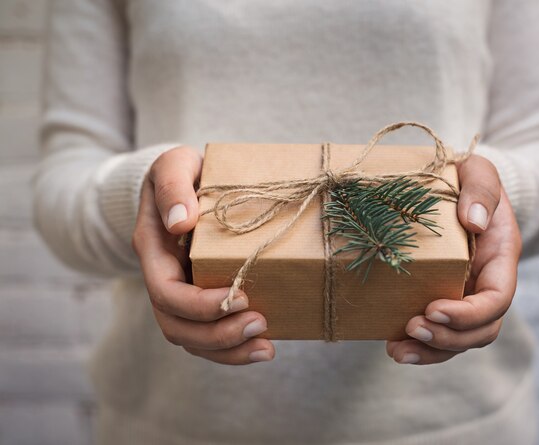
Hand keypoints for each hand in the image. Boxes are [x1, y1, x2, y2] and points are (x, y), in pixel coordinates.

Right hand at [132, 146, 274, 364]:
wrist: (185, 182)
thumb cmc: (183, 172)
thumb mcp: (175, 164)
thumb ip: (173, 185)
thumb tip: (180, 222)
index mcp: (153, 250)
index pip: (167, 292)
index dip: (200, 304)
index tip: (241, 296)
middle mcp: (162, 277)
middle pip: (177, 326)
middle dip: (218, 335)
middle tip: (261, 324)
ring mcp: (180, 292)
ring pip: (192, 339)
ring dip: (228, 350)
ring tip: (267, 349)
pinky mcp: (199, 299)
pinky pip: (208, 336)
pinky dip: (233, 348)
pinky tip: (263, 346)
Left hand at [386, 155, 521, 364]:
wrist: (458, 190)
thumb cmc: (469, 179)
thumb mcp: (480, 172)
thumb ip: (481, 190)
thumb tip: (473, 222)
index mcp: (500, 258)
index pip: (497, 298)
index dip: (469, 313)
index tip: (434, 308)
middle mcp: (485, 284)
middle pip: (480, 330)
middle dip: (448, 338)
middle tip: (412, 328)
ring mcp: (464, 296)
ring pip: (458, 340)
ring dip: (430, 351)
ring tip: (397, 351)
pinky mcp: (440, 298)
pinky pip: (436, 332)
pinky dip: (418, 345)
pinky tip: (392, 345)